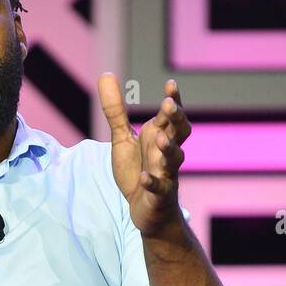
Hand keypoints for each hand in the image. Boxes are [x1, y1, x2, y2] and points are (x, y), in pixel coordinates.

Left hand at [98, 74, 191, 236]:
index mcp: (160, 136)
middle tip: (169, 105)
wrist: (145, 210)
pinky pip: (159, 188)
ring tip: (159, 137)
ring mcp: (166, 174)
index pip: (171, 115)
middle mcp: (167, 152)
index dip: (173, 100)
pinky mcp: (160, 196)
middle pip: (179, 133)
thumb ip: (116, 111)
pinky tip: (143, 177)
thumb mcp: (123, 139)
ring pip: (174, 159)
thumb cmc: (138, 170)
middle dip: (176, 119)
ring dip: (168, 148)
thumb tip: (106, 75)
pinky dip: (152, 182)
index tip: (170, 84)